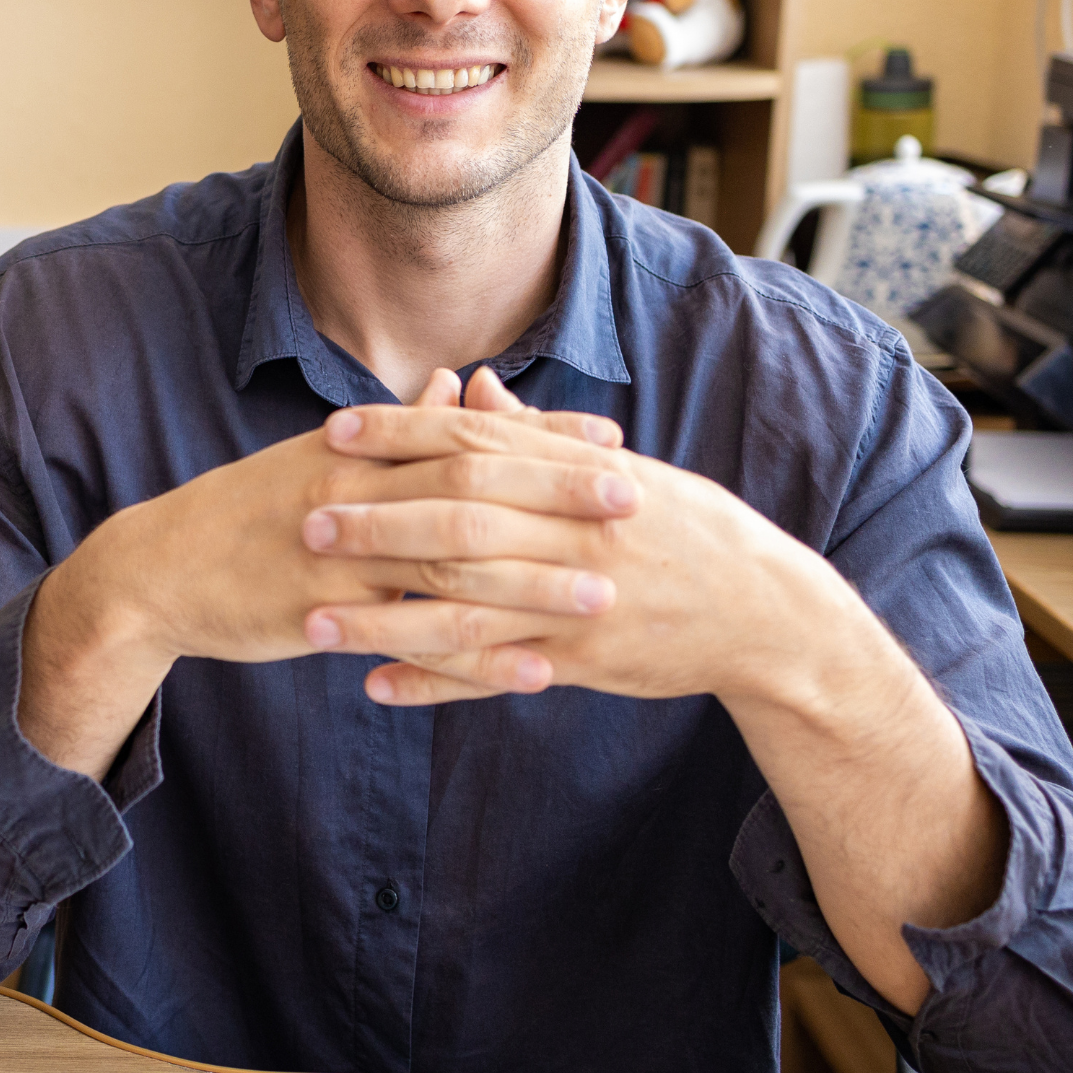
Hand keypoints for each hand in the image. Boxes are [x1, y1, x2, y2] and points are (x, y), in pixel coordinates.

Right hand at [16, 368, 627, 772]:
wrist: (155, 572)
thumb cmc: (242, 514)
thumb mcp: (317, 456)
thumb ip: (397, 424)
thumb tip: (455, 382)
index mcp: (359, 448)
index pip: (468, 431)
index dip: (543, 435)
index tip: (614, 438)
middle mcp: (354, 491)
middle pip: (473, 485)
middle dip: (557, 493)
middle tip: (635, 500)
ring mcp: (339, 555)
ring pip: (452, 563)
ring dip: (535, 580)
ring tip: (606, 593)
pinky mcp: (324, 615)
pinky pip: (416, 637)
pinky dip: (481, 655)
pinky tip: (534, 670)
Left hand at [298, 369, 860, 707]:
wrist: (767, 614)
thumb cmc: (685, 530)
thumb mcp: (618, 470)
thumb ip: (537, 433)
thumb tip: (471, 387)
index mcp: (578, 475)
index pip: (477, 443)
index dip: (402, 434)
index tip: (334, 430)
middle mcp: (573, 533)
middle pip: (461, 520)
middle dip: (378, 521)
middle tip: (306, 522)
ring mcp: (576, 601)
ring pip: (465, 607)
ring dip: (384, 618)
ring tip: (312, 623)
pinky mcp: (580, 662)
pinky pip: (493, 675)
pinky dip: (433, 683)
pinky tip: (374, 686)